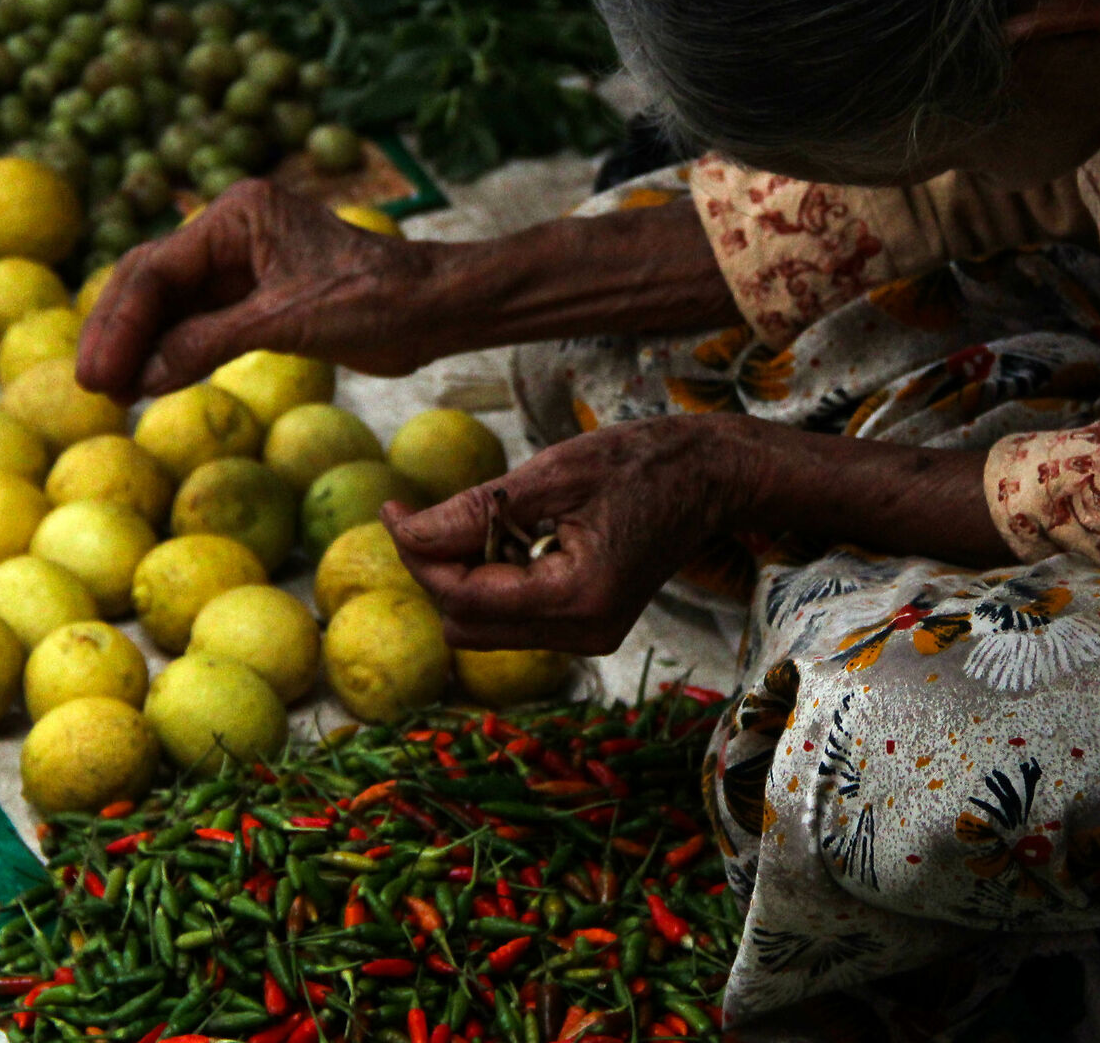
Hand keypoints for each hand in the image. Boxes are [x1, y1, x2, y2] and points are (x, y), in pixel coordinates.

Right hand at [75, 180, 438, 400]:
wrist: (435, 308)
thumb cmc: (375, 299)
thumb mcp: (288, 320)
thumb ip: (210, 342)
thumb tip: (140, 377)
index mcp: (238, 215)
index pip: (157, 269)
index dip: (120, 323)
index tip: (98, 374)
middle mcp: (231, 232)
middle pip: (151, 281)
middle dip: (118, 332)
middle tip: (90, 386)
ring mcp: (241, 265)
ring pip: (169, 305)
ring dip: (140, 346)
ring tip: (110, 392)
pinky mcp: (255, 298)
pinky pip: (197, 324)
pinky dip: (172, 353)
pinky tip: (147, 384)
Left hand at [384, 415, 753, 654]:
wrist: (709, 475)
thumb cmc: (638, 462)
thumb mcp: (551, 472)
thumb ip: (474, 510)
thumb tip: (404, 531)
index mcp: (578, 597)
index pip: (466, 596)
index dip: (418, 555)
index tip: (390, 508)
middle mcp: (584, 633)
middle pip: (466, 623)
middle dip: (436, 569)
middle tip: (424, 512)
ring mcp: (588, 637)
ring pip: (484, 627)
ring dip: (465, 574)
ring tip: (487, 518)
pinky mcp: (586, 628)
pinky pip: (513, 617)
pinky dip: (494, 578)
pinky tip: (514, 535)